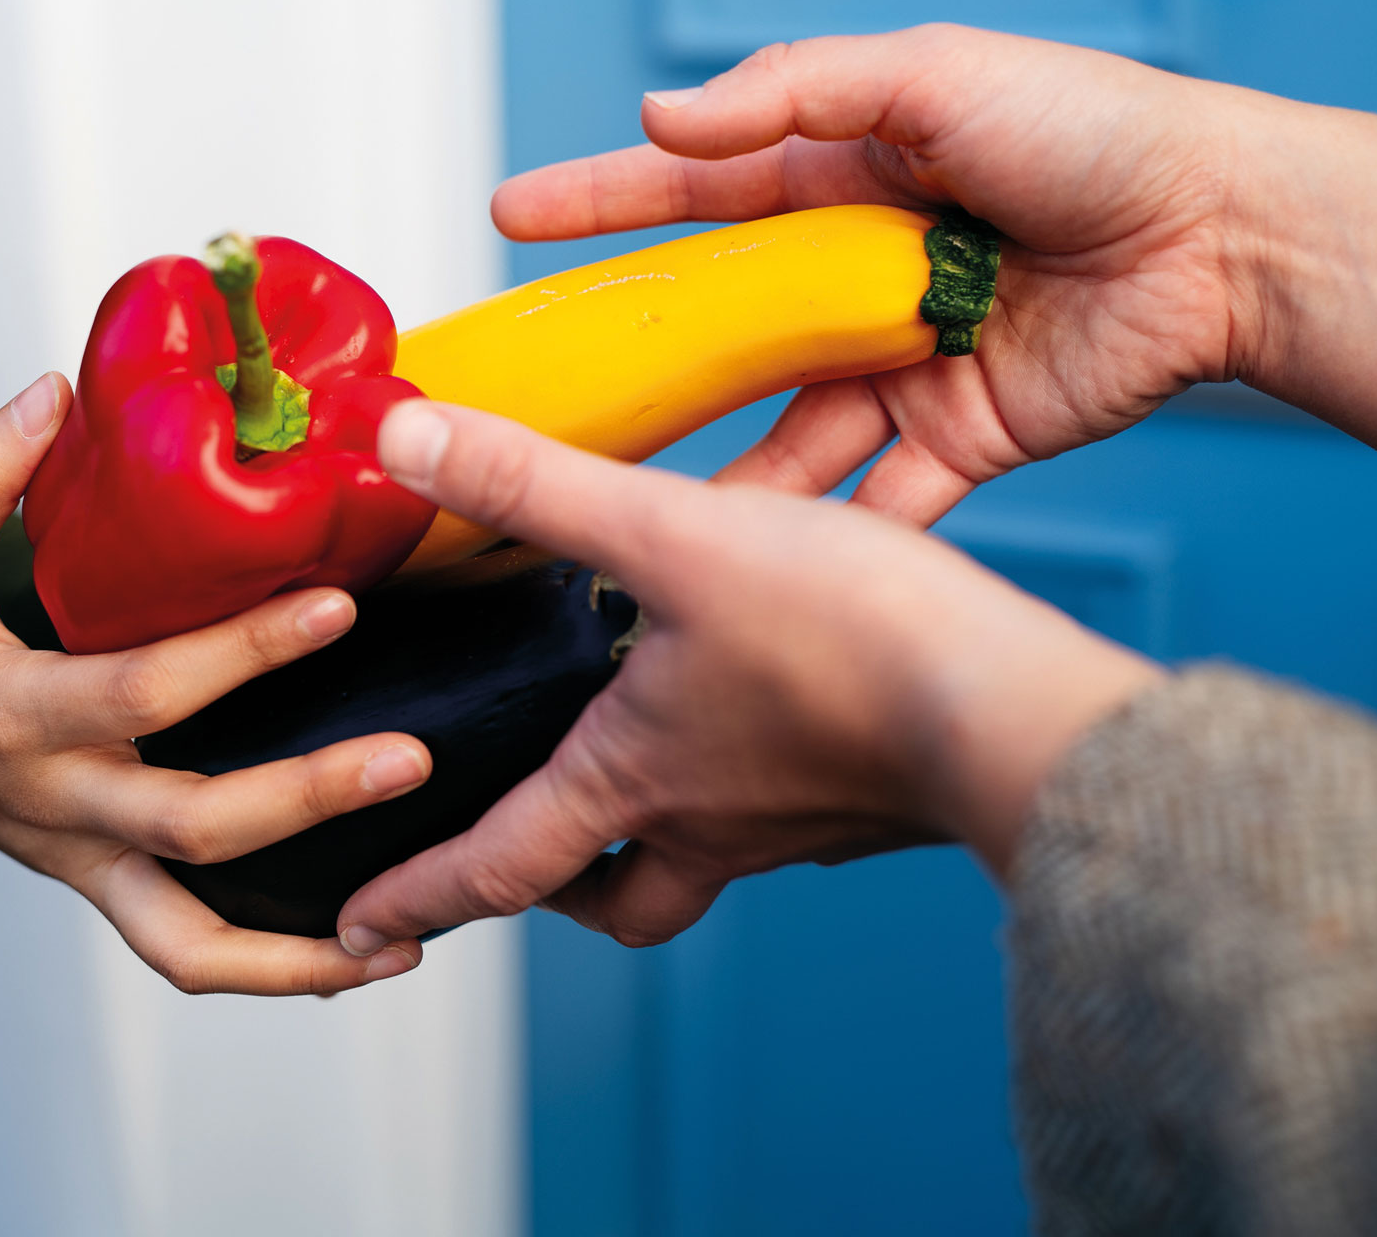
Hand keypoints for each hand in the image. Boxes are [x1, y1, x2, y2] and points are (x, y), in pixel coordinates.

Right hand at [0, 373, 429, 994]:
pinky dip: (273, 969)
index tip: (335, 604)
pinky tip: (363, 953)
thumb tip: (51, 391)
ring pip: (190, 942)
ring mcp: (82, 858)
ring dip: (300, 954)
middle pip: (191, 828)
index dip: (242, 654)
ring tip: (406, 941)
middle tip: (409, 759)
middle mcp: (56, 803)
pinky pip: (187, 948)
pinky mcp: (103, 881)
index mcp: (9, 715)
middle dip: (305, 799)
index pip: (142, 694)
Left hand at [335, 401, 1160, 952]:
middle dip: (547, 891)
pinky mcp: (869, 804)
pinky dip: (749, 792)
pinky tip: (765, 722)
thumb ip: (537, 486)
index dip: (416, 898)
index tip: (360, 937)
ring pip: (698, 866)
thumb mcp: (670, 535)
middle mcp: (708, 825)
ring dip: (649, 841)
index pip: (496, 868)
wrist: (1016, 710)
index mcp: (633, 779)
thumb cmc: (848, 636)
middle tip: (514, 862)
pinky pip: (785, 821)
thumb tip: (405, 438)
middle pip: (610, 901)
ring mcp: (794, 826)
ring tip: (635, 777)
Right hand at [492, 25, 1376, 520]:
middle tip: (553, 404)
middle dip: (636, 369)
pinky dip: (834, 540)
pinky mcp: (952, 436)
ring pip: (783, 438)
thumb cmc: (1091, 133)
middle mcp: (852, 282)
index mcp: (840, 182)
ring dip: (722, 486)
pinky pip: (879, 500)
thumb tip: (666, 121)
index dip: (600, 203)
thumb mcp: (933, 76)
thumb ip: (794, 92)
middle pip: (719, 334)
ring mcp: (897, 365)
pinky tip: (775, 579)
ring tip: (642, 526)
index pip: (692, 195)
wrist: (1218, 236)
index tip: (511, 215)